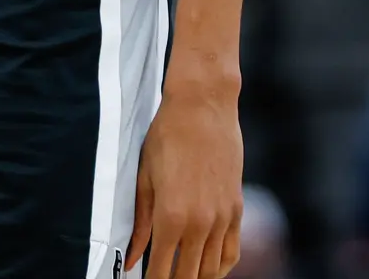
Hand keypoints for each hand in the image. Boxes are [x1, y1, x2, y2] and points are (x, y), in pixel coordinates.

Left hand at [126, 86, 243, 278]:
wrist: (203, 106)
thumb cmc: (167, 136)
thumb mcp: (145, 177)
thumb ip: (140, 223)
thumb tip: (131, 259)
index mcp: (171, 217)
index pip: (160, 271)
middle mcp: (200, 224)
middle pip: (188, 277)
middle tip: (162, 278)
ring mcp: (222, 218)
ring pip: (212, 271)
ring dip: (196, 278)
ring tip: (181, 274)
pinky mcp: (236, 209)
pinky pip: (231, 252)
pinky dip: (220, 268)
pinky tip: (208, 268)